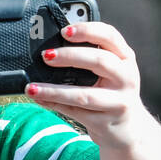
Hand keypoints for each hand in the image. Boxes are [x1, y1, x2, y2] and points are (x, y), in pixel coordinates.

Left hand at [27, 22, 151, 148]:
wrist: (128, 129)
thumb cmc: (113, 93)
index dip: (87, 30)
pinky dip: (53, 104)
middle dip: (70, 56)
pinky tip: (39, 98)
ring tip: (33, 87)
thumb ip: (91, 56)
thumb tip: (53, 48)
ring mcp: (118, 102)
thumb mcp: (111, 71)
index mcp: (126, 58)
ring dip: (54, 90)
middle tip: (46, 56)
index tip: (65, 31)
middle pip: (100, 61)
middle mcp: (126, 78)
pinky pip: (74, 112)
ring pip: (83, 94)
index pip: (110, 36)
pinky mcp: (105, 122)